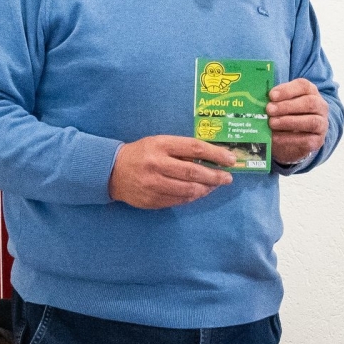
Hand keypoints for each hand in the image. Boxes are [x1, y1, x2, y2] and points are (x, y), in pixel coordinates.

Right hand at [108, 136, 237, 208]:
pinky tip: (199, 192)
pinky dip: (192, 197)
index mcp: (160, 145)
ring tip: (214, 186)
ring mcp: (153, 185)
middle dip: (215, 176)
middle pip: (193, 172)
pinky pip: (179, 200)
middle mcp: (157, 164)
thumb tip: (210, 158)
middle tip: (227, 178)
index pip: (194, 148)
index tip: (230, 159)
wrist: (112, 171)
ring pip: (188, 190)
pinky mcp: (152, 200)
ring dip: (206, 189)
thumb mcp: (158, 143)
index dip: (215, 154)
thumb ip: (181, 149)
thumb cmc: (141, 153)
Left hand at [266, 78, 329, 166]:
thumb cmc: (287, 114)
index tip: (271, 95)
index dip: (287, 90)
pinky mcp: (318, 141)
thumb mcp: (281, 103)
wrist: (297, 136)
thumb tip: (256, 100)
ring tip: (272, 123)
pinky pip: (306, 140)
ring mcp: (322, 124)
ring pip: (311, 121)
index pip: (303, 86)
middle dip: (287, 106)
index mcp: (311, 91)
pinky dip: (289, 139)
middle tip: (269, 109)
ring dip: (289, 122)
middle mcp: (320, 106)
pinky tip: (275, 138)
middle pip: (309, 102)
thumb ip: (274, 100)